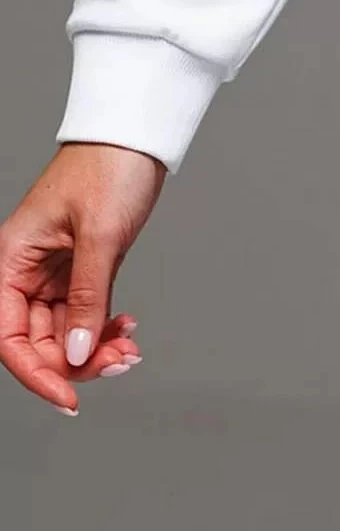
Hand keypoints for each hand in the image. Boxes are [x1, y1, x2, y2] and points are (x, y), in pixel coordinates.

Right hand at [0, 143, 165, 415]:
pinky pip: (83, 313)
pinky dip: (103, 326)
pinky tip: (126, 328)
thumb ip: (87, 298)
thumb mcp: (100, 236)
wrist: (135, 132)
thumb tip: (77, 355)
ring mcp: (54, 270)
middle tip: (118, 360)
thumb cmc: (109, 167)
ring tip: (129, 347)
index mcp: (11, 259)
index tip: (68, 397)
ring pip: (64, 331)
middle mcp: (26, 269)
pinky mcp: (82, 267)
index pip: (7, 336)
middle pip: (36, 340)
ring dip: (94, 347)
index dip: (35, 372)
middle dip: (76, 361)